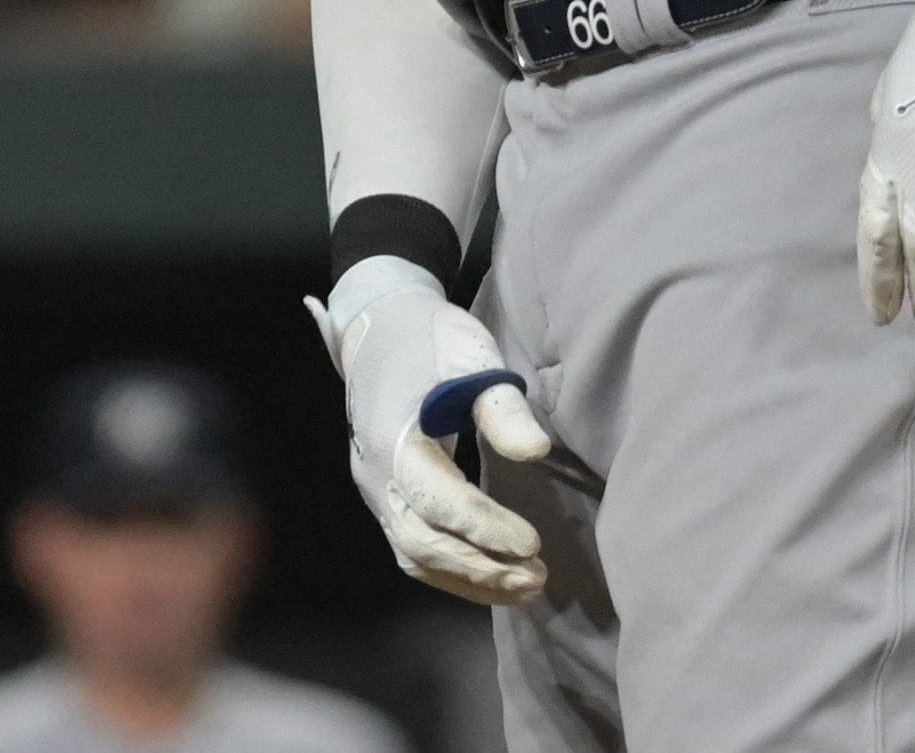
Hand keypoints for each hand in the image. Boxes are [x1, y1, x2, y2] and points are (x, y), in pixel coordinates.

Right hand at [305, 265, 550, 602]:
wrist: (380, 329)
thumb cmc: (433, 341)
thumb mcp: (471, 356)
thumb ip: (500, 407)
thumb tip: (536, 452)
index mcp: (393, 438)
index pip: (437, 499)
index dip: (484, 527)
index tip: (532, 544)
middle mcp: (376, 474)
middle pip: (422, 541)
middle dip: (481, 567)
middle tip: (538, 577)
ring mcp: (376, 490)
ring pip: (415, 554)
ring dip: (470, 578)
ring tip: (527, 587)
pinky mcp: (385, 497)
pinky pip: (412, 548)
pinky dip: (453, 571)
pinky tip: (492, 579)